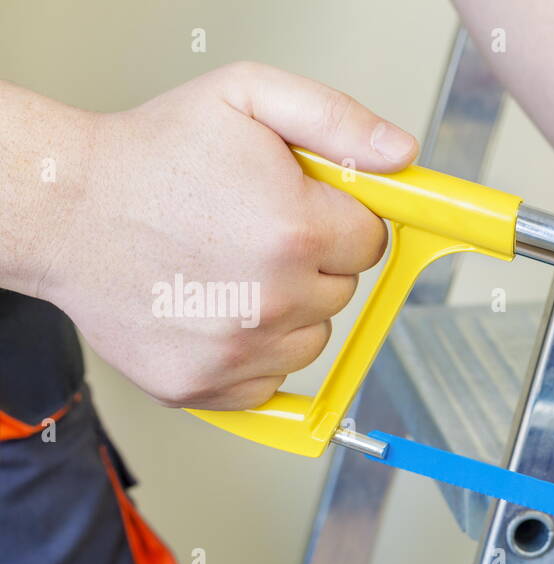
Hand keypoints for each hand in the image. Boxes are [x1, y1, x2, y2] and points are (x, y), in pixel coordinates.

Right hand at [30, 62, 417, 409]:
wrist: (62, 210)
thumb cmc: (151, 154)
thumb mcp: (247, 98)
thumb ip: (337, 121)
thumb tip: (402, 157)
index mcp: (297, 231)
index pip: (370, 241)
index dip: (338, 218)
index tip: (302, 206)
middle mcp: (273, 299)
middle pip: (342, 291)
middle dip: (312, 261)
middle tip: (252, 230)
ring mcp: (238, 351)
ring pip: (310, 339)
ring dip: (287, 309)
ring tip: (229, 268)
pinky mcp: (204, 386)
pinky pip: (269, 380)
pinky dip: (252, 353)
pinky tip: (215, 310)